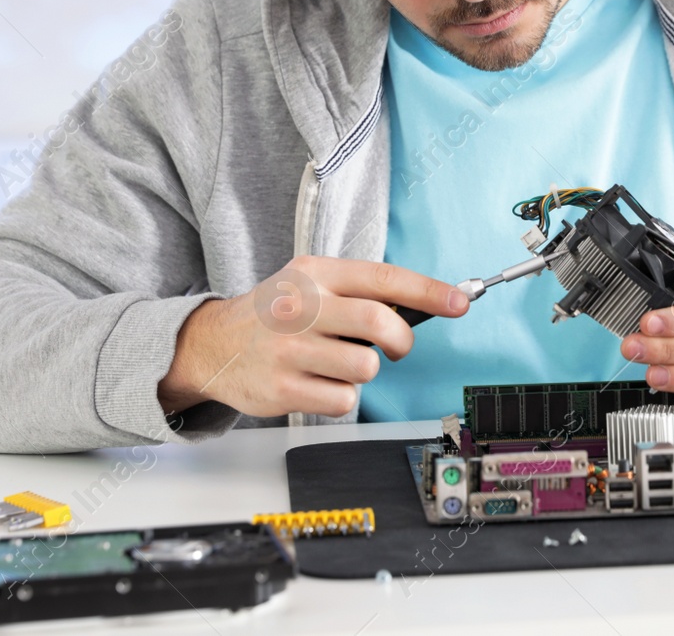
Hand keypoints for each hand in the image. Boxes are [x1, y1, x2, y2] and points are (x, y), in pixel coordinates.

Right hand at [157, 256, 467, 418]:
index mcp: (315, 273)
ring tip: (337, 361)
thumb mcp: (310, 282)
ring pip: (365, 367)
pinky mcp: (283, 388)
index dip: (429, 291)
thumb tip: (424, 304)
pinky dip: (340, 395)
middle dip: (401, 340)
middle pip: (381, 323)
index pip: (383, 278)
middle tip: (396, 346)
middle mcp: (301, 307)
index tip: (460, 302)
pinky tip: (317, 381)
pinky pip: (343, 399)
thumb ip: (359, 290)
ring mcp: (289, 349)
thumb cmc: (275, 313)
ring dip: (363, 370)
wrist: (212, 344)